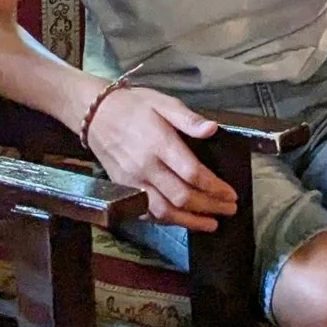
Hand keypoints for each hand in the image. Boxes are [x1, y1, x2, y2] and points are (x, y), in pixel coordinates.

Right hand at [81, 84, 236, 230]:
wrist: (95, 114)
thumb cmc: (134, 105)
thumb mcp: (163, 102)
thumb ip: (188, 118)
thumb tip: (212, 129)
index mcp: (159, 143)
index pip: (192, 173)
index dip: (214, 187)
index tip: (231, 193)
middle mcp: (146, 166)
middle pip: (182, 196)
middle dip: (210, 206)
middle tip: (229, 209)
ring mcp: (132, 180)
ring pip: (163, 210)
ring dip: (190, 221)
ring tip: (211, 224)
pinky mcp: (123, 188)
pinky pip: (146, 212)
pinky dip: (166, 220)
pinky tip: (182, 221)